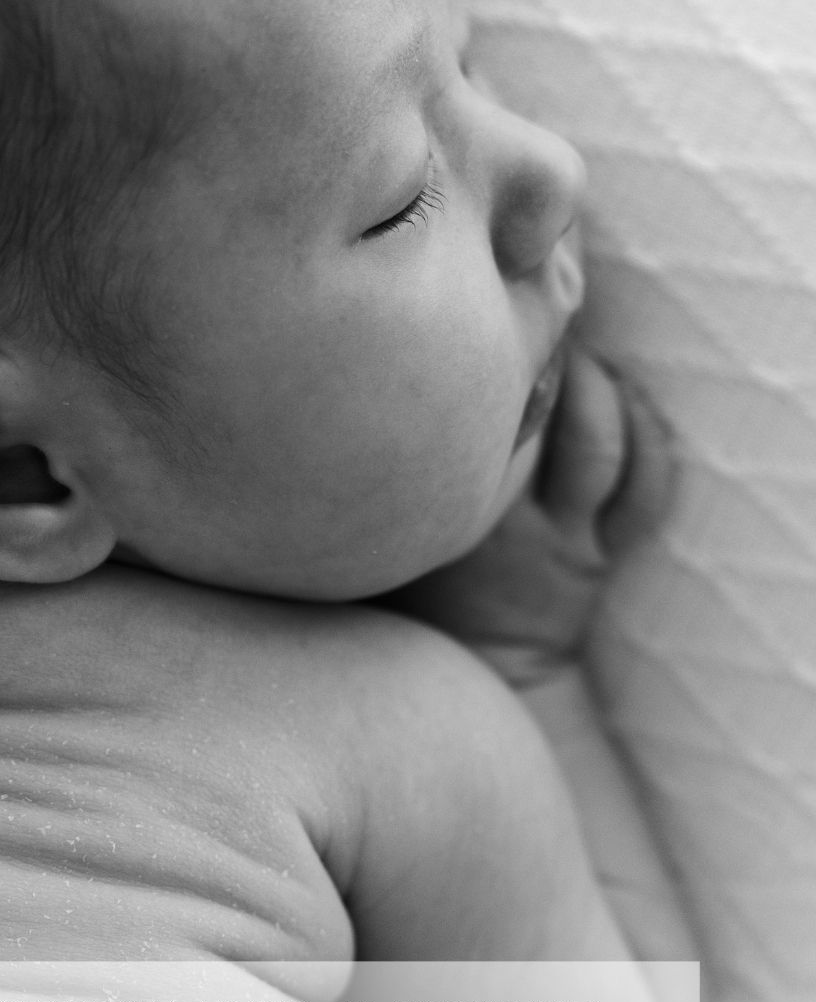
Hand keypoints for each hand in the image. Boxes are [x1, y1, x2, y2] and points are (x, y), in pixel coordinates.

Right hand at [387, 348, 671, 686]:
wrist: (478, 677)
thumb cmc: (417, 602)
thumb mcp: (382, 550)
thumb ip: (383, 490)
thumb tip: (352, 404)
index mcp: (464, 526)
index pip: (488, 432)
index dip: (497, 372)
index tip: (488, 324)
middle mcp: (525, 531)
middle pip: (572, 429)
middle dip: (569, 365)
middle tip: (551, 324)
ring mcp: (571, 544)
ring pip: (612, 450)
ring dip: (610, 391)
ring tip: (589, 357)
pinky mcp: (604, 555)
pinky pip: (648, 489)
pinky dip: (649, 435)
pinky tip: (630, 398)